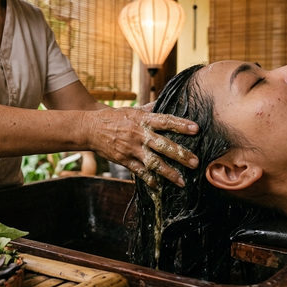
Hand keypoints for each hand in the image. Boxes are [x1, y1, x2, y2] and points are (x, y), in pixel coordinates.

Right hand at [84, 108, 198, 187]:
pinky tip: (159, 186)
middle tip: (196, 162)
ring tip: (182, 181)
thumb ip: (150, 109)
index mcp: (142, 120)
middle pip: (163, 145)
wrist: (90, 129)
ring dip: (169, 173)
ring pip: (153, 162)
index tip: (196, 129)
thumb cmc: (114, 118)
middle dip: (180, 154)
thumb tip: (167, 100)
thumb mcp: (133, 110)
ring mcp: (131, 149)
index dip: (181, 125)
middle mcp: (139, 134)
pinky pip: (139, 172)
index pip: (165, 121)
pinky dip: (149, 180)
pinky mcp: (124, 160)